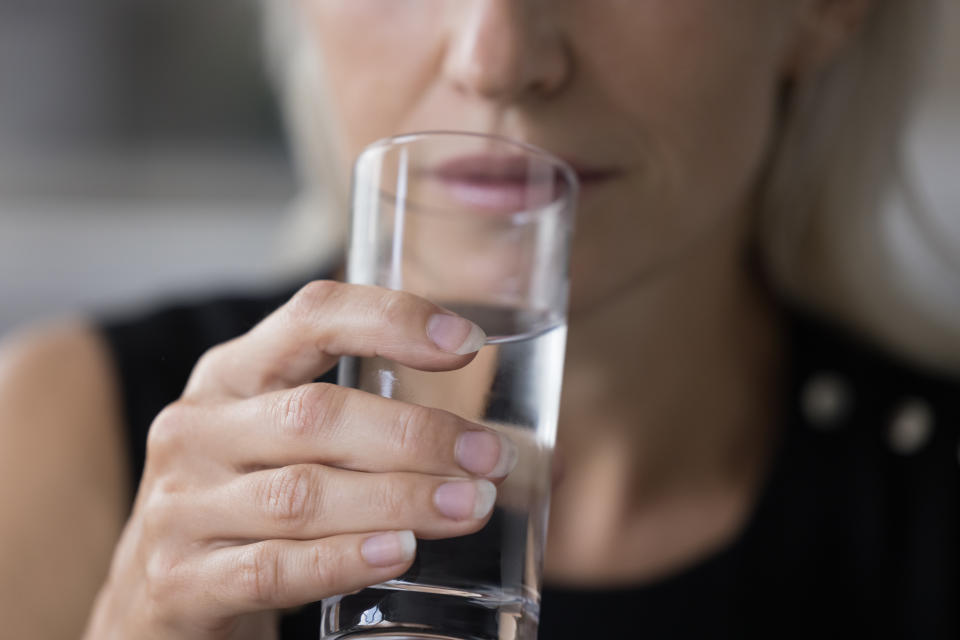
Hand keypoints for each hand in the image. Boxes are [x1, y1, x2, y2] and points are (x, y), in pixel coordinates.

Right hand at [84, 281, 516, 639]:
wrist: (157, 594)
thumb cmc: (248, 501)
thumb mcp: (280, 440)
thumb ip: (352, 419)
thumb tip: (477, 433)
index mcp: (229, 375)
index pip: (309, 318)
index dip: (390, 320)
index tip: (467, 343)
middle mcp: (197, 428)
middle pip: (315, 414)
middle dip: (416, 434)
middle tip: (489, 456)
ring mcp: (180, 505)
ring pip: (302, 493)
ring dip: (400, 498)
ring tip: (470, 506)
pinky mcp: (180, 581)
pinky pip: (273, 567)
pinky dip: (344, 560)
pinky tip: (399, 553)